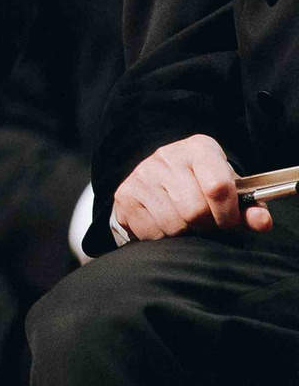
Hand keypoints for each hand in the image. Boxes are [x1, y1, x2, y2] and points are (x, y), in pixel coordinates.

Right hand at [110, 134, 271, 242]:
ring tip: (186, 224)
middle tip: (206, 225)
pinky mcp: (125, 194)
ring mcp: (142, 174)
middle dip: (206, 227)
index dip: (228, 214)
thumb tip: (261, 220)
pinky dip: (162, 237)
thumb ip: (250, 207)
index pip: (218, 187)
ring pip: (173, 223)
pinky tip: (166, 224)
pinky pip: (150, 230)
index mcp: (199, 149)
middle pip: (194, 210)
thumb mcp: (230, 192)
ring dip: (184, 233)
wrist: (160, 180)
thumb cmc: (203, 187)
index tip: (229, 221)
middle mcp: (167, 156)